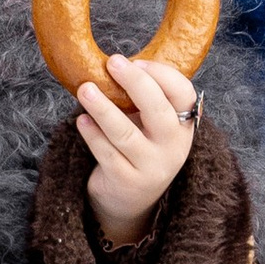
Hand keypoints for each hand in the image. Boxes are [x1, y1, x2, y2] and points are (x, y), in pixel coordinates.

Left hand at [76, 53, 197, 242]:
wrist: (131, 201)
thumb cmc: (139, 148)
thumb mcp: (150, 124)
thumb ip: (142, 99)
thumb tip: (115, 64)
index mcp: (183, 125)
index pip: (183, 94)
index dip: (162, 75)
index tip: (137, 62)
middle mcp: (173, 147)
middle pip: (158, 110)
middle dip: (135, 83)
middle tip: (112, 62)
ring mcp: (151, 167)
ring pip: (125, 133)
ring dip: (103, 108)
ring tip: (85, 89)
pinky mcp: (127, 182)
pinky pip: (107, 154)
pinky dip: (92, 135)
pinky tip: (81, 120)